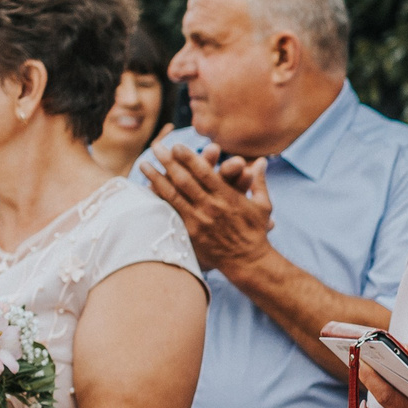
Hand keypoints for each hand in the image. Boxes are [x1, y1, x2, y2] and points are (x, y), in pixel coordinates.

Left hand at [142, 143, 277, 274]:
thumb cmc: (256, 232)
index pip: (204, 172)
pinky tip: (147, 189)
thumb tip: (261, 162)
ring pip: (173, 194)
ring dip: (156, 178)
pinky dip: (158, 200)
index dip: (188, 157)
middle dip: (168, 161)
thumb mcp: (263, 206)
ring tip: (144, 164)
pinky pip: (171, 213)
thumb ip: (258, 182)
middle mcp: (212, 207)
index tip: (176, 146)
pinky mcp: (191, 232)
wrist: (249, 261)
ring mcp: (199, 220)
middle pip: (184, 179)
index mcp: (229, 197)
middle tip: (156, 147)